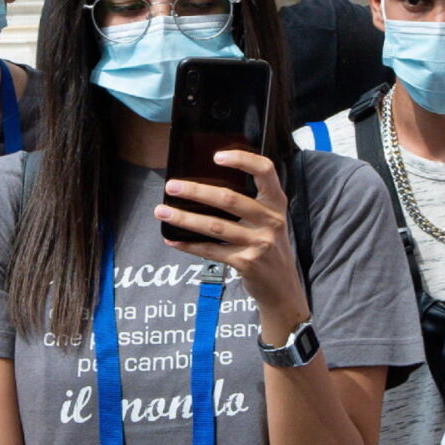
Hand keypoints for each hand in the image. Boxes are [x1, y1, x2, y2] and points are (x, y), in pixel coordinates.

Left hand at [157, 150, 310, 334]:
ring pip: (214, 226)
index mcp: (276, 204)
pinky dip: (188, 245)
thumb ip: (251, 203)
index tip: (217, 156)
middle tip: (172, 186)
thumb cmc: (270, 248)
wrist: (282, 288)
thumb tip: (206, 186)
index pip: (265, 171)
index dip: (242, 159)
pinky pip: (210, 250)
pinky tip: (173, 239)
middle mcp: (270, 220)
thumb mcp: (270, 221)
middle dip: (195, 191)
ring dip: (184, 217)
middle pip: (229, 198)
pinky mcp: (246, 263)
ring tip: (162, 211)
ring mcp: (259, 243)